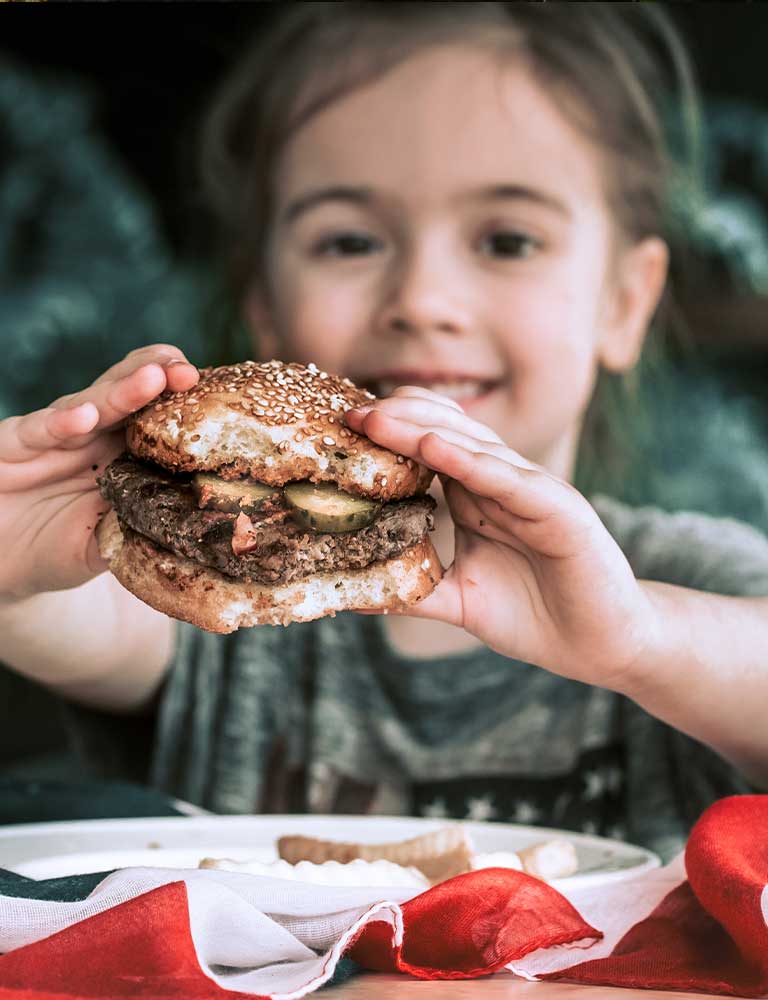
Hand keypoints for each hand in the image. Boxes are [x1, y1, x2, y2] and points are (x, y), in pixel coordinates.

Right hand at [0, 346, 198, 600]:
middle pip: (129, 392)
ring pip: (91, 403)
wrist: (2, 565)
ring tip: (151, 380)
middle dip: (158, 376)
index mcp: (125, 451)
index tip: (208, 392)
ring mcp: (54, 435)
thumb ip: (139, 535)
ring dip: (121, 391)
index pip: (157, 413)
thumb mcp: (106, 546)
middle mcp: (93, 434)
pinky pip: (37, 430)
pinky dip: (61, 422)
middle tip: (184, 371)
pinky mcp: (12, 443)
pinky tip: (84, 417)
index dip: (181, 399)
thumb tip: (194, 539)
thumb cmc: (60, 548)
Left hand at [345, 387, 659, 693]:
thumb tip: (351, 593)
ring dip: (421, 430)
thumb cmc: (536, 615)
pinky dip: (471, 461)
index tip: (340, 429)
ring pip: (472, 447)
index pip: (430, 447)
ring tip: (376, 417)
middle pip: (445, 434)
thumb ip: (413, 589)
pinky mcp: (560, 509)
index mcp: (479, 495)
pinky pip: (509, 480)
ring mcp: (533, 491)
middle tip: (347, 413)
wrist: (601, 644)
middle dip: (395, 421)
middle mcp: (503, 483)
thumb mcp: (459, 600)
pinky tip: (433, 446)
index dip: (388, 434)